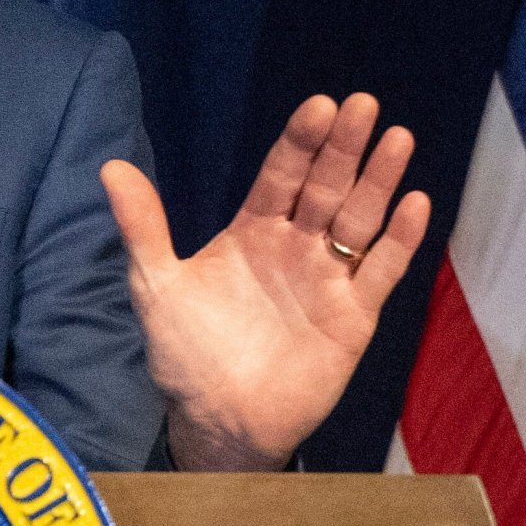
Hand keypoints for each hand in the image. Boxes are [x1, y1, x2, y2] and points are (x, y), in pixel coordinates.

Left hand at [99, 94, 429, 470]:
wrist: (217, 420)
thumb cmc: (186, 353)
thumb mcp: (156, 285)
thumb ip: (142, 226)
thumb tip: (110, 166)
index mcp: (252, 232)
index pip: (280, 175)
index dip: (300, 141)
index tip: (320, 105)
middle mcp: (296, 247)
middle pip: (325, 187)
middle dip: (344, 148)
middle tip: (363, 105)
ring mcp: (328, 279)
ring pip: (359, 220)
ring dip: (379, 182)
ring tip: (397, 138)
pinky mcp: (353, 317)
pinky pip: (380, 272)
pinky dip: (399, 240)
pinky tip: (415, 204)